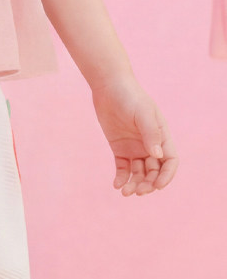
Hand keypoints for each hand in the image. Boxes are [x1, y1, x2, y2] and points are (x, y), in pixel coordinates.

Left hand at [91, 74, 177, 195]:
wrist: (108, 86)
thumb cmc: (130, 96)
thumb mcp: (143, 112)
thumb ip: (150, 133)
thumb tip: (157, 156)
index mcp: (161, 136)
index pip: (170, 161)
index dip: (167, 176)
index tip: (157, 186)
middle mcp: (150, 145)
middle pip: (154, 171)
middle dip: (149, 183)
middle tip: (139, 191)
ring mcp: (134, 147)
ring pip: (139, 173)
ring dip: (135, 184)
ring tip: (126, 192)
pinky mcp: (119, 148)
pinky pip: (123, 168)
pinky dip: (122, 178)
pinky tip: (117, 185)